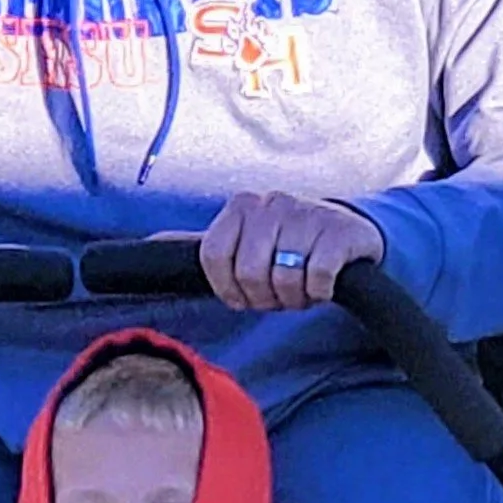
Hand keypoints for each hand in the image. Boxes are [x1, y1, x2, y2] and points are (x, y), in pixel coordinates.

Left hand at [199, 191, 382, 313]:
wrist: (349, 231)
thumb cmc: (288, 244)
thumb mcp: (247, 238)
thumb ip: (209, 246)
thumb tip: (153, 241)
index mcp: (241, 205)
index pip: (213, 255)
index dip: (226, 289)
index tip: (243, 298)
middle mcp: (272, 203)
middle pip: (249, 272)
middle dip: (263, 298)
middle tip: (278, 298)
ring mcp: (307, 214)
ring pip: (284, 278)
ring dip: (294, 299)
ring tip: (301, 291)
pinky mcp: (340, 232)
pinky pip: (318, 277)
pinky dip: (319, 292)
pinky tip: (322, 286)